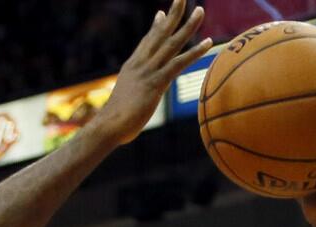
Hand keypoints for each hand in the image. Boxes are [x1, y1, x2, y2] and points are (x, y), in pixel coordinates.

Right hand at [94, 0, 211, 143]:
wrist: (108, 126)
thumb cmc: (115, 120)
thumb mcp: (124, 100)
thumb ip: (132, 92)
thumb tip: (131, 98)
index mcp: (132, 67)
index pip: (146, 42)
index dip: (156, 27)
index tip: (162, 13)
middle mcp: (140, 64)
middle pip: (159, 34)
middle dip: (172, 15)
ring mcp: (148, 72)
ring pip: (171, 43)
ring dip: (188, 27)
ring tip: (200, 11)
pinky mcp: (156, 83)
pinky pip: (178, 63)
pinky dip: (194, 52)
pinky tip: (207, 43)